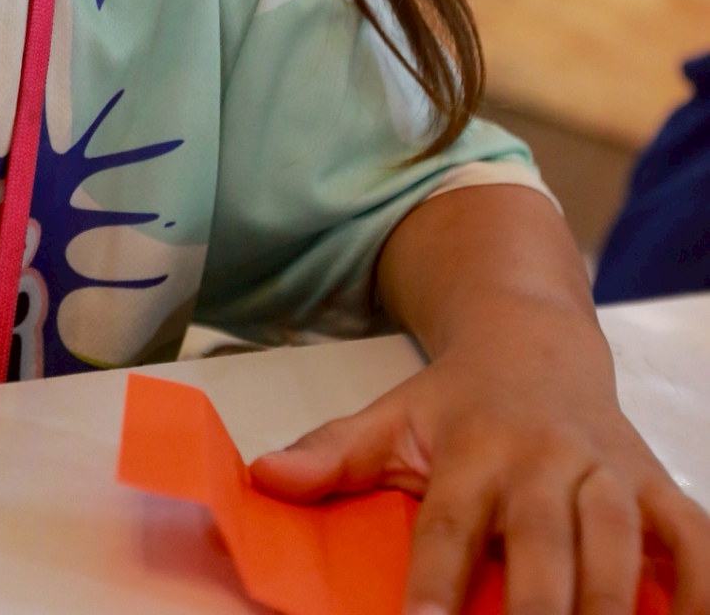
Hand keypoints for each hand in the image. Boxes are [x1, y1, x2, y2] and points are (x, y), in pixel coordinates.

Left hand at [250, 294, 709, 614]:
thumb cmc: (459, 404)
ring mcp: (607, 474)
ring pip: (620, 546)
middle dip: (537, 611)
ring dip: (612, 608)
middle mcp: (544, 461)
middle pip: (544, 544)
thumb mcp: (391, 417)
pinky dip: (701, 586)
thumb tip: (263, 478)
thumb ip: (333, 454)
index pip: (450, 524)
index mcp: (473, 448)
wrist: (536, 342)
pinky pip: (695, 540)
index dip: (435, 581)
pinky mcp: (658, 487)